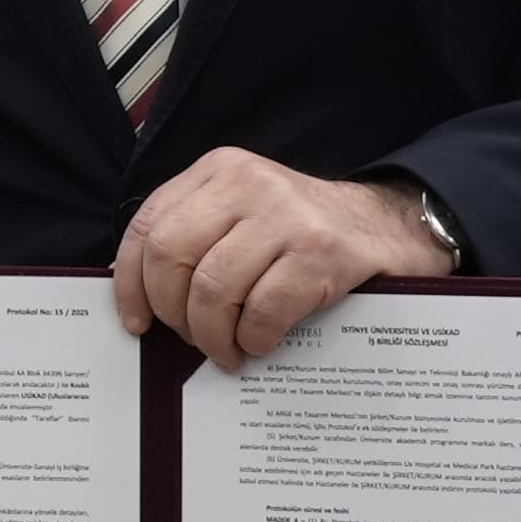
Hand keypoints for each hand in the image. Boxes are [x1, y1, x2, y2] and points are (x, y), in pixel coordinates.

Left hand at [110, 150, 450, 368]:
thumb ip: (193, 236)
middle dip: (173, 313)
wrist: (389, 226)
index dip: (131, 282)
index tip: (137, 323)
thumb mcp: (241, 214)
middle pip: (171, 257)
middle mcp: (247, 182)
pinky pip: (262, 310)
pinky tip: (261, 343)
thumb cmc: (302, 232)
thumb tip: (135, 293)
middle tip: (194, 340)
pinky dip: (253, 338)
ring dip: (213, 336)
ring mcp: (286, 214)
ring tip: (228, 350)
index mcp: (218, 170)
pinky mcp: (321, 251)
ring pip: (212, 288)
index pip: (148, 226)